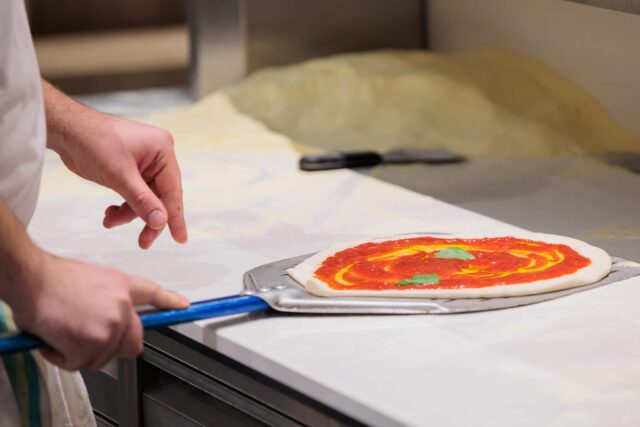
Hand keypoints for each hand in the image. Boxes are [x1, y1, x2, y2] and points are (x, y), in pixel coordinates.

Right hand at [11, 252, 189, 369]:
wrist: (34, 278)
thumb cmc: (54, 278)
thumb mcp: (93, 279)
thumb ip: (108, 300)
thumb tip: (104, 316)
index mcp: (122, 286)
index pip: (154, 294)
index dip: (170, 302)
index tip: (183, 306)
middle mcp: (122, 306)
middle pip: (132, 343)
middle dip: (112, 347)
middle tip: (88, 338)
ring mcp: (110, 326)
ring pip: (101, 356)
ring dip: (78, 351)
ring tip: (63, 330)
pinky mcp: (92, 343)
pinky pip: (78, 363)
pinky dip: (62, 356)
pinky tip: (54, 337)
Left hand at [55, 111, 187, 248]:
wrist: (66, 130)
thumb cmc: (93, 142)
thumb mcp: (119, 176)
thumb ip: (142, 201)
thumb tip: (161, 222)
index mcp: (162, 150)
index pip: (173, 190)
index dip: (175, 216)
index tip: (180, 239)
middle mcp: (157, 156)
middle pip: (160, 197)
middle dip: (147, 217)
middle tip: (143, 242)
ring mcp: (145, 163)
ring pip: (145, 199)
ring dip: (128, 213)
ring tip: (109, 221)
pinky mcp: (131, 169)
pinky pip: (134, 194)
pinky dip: (123, 206)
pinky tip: (109, 213)